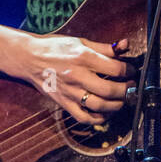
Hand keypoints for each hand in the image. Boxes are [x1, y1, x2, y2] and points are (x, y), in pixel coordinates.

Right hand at [8, 33, 132, 124]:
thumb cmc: (55, 48)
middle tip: (131, 88)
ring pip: (99, 106)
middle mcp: (77, 76)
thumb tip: (126, 45)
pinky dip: (98, 119)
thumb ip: (105, 47)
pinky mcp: (63, 103)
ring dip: (116, 106)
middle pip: (109, 90)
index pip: (115, 68)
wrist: (29, 58)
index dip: (129, 71)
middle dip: (126, 91)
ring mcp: (70, 92)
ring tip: (122, 101)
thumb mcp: (80, 42)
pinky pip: (83, 117)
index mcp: (83, 57)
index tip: (132, 71)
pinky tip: (105, 114)